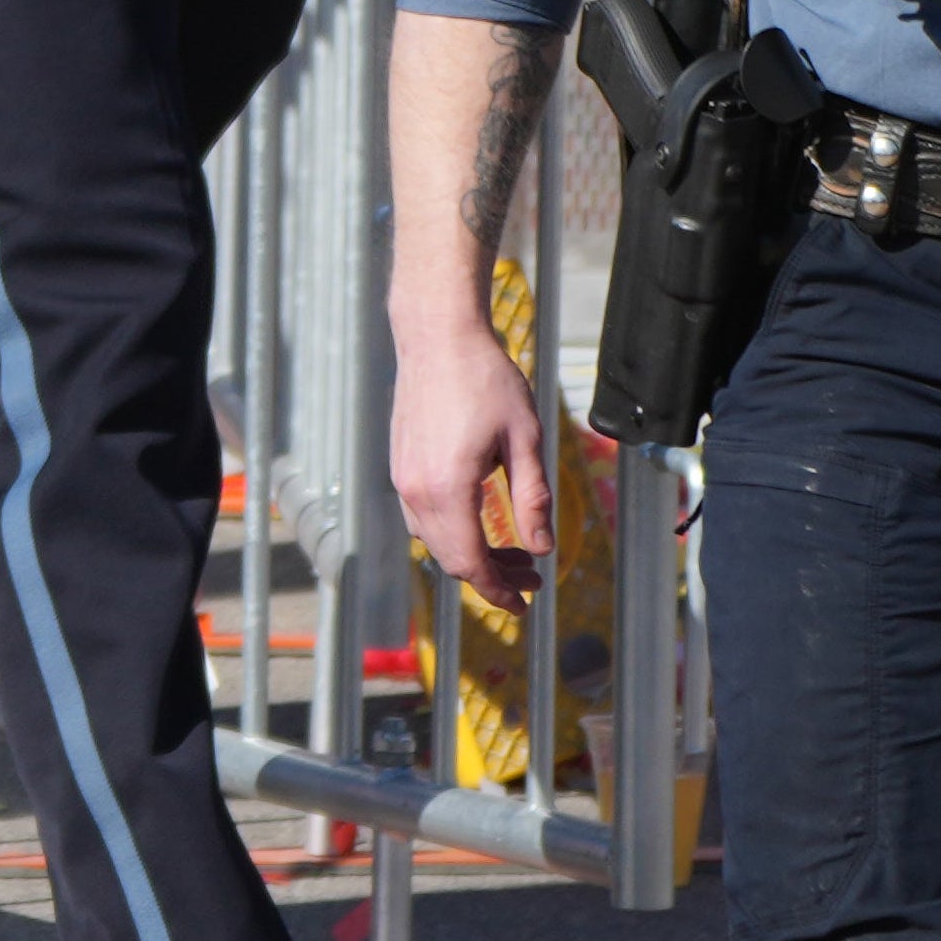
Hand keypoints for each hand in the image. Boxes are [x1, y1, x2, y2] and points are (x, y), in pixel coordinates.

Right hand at [384, 319, 554, 606]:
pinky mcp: (400, 464)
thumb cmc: (486, 381)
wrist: (437, 337)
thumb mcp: (525, 440)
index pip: (469, 561)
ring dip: (470, 554)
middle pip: (449, 557)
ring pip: (433, 540)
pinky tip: (479, 519)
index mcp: (448, 488)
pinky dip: (451, 532)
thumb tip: (541, 549)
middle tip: (531, 578)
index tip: (525, 602)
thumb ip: (532, 499)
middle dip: (490, 577)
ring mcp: (401, 478)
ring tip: (512, 550)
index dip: (498, 590)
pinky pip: (421, 517)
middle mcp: (415, 490)